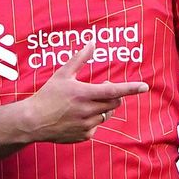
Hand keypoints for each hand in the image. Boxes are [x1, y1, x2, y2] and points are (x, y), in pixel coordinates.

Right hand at [16, 40, 148, 143]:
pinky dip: (92, 119)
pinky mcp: (85, 136)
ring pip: (106, 114)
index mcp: (83, 93)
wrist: (33, 121)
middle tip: (101, 88)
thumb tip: (92, 42)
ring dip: (102, 107)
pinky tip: (77, 116)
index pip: (113, 90)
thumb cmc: (47, 95)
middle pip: (115, 103)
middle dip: (113, 95)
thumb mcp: (62, 74)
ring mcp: (87, 125)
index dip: (130, 88)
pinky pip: (96, 125)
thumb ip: (79, 58)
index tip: (144, 86)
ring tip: (85, 103)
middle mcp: (88, 110)